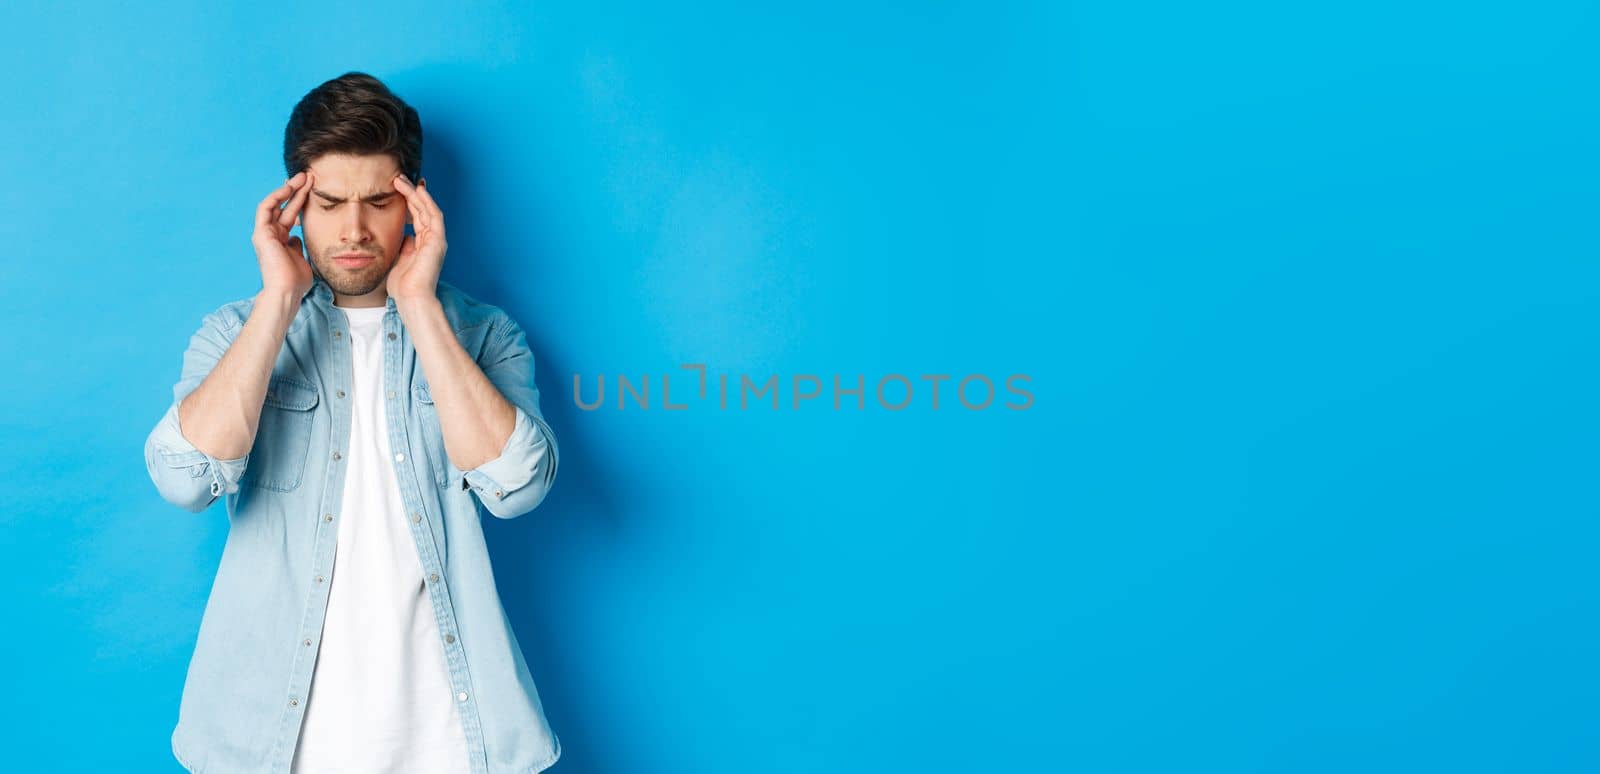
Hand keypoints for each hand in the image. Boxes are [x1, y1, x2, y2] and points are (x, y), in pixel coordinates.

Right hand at [253, 170, 314, 297]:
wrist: (287, 291)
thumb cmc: (296, 281)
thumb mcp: (301, 259)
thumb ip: (298, 246)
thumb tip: (297, 237)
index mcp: (281, 241)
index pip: (290, 216)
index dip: (300, 202)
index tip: (313, 189)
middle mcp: (271, 235)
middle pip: (284, 207)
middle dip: (297, 191)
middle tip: (309, 177)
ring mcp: (265, 233)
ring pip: (275, 204)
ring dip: (288, 189)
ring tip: (302, 177)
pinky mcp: (261, 233)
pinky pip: (266, 208)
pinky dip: (276, 196)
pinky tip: (288, 187)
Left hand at [387, 174, 445, 300]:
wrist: (412, 298)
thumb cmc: (403, 286)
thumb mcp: (398, 260)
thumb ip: (402, 246)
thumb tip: (403, 235)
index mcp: (423, 245)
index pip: (418, 218)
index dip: (409, 202)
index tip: (397, 189)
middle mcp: (432, 240)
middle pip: (423, 210)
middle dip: (411, 193)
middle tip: (398, 178)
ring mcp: (436, 240)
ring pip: (428, 209)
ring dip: (416, 193)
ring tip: (401, 179)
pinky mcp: (437, 241)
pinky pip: (433, 215)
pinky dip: (426, 201)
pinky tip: (416, 190)